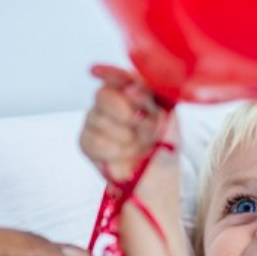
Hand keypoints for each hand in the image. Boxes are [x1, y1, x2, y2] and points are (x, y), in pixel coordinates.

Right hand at [79, 64, 172, 181]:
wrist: (153, 184)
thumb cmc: (164, 154)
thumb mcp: (169, 124)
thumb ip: (151, 102)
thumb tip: (132, 88)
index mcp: (138, 94)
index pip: (121, 76)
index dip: (109, 72)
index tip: (96, 71)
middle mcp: (116, 104)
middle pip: (102, 93)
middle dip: (120, 109)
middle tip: (139, 124)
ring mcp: (99, 121)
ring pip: (95, 117)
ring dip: (119, 135)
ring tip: (134, 147)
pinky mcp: (87, 141)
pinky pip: (89, 138)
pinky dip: (107, 149)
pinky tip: (118, 155)